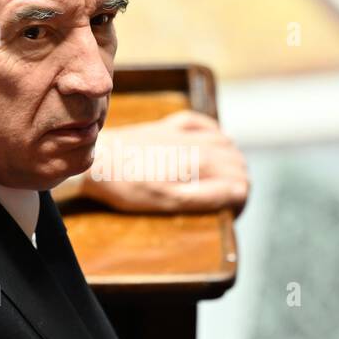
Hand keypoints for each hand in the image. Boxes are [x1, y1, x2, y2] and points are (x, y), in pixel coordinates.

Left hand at [79, 110, 248, 214]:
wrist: (97, 159)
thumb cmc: (128, 187)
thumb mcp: (168, 201)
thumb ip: (207, 196)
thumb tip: (239, 191)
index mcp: (201, 165)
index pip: (240, 184)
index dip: (239, 203)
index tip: (228, 215)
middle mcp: (198, 144)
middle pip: (237, 163)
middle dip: (238, 184)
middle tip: (225, 203)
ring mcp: (183, 133)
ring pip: (225, 142)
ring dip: (231, 161)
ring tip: (222, 179)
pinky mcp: (168, 126)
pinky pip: (202, 122)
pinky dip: (214, 132)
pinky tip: (212, 142)